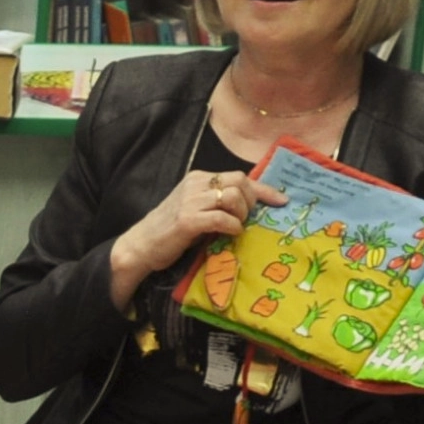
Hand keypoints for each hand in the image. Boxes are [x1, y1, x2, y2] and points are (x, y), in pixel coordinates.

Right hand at [108, 170, 288, 309]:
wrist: (141, 245)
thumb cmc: (172, 232)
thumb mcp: (198, 210)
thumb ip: (219, 204)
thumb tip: (252, 208)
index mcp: (200, 179)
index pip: (239, 177)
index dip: (264, 190)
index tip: (282, 201)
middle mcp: (196, 184)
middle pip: (240, 182)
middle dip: (251, 203)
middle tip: (246, 220)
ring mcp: (190, 200)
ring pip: (233, 197)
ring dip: (242, 214)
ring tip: (235, 227)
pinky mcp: (187, 220)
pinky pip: (221, 218)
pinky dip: (232, 226)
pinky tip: (230, 234)